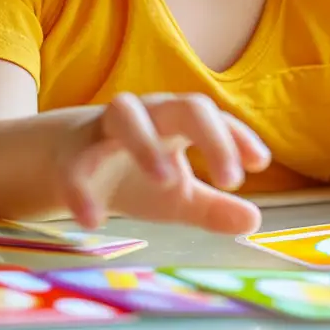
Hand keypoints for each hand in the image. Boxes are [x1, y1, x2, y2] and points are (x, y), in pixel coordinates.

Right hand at [62, 92, 270, 234]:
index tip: (259, 164)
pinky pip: (77, 165)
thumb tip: (254, 222)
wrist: (70, 163)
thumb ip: (214, 208)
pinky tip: (93, 221)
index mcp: (179, 123)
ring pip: (126, 117)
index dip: (237, 137)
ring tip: (168, 181)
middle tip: (229, 181)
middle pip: (184, 107)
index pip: (215, 120)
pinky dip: (83, 191)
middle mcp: (148, 115)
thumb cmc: (137, 175)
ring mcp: (107, 129)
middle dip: (210, 137)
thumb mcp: (180, 196)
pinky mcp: (73, 152)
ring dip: (147, 145)